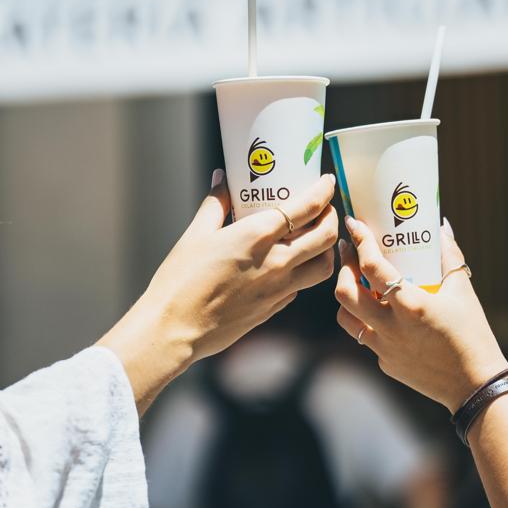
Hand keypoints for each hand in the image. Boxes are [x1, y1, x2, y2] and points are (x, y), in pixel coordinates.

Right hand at [99, 171, 337, 412]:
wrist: (175, 329)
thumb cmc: (181, 279)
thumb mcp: (196, 233)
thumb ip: (216, 203)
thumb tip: (222, 178)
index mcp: (257, 235)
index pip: (308, 207)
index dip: (324, 190)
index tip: (328, 180)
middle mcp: (277, 261)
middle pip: (326, 236)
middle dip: (332, 217)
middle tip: (325, 208)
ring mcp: (279, 288)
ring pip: (323, 266)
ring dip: (327, 248)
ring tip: (317, 238)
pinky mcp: (275, 307)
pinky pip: (302, 286)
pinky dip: (305, 271)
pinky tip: (291, 264)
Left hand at [335, 216, 506, 411]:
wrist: (475, 387)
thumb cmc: (473, 334)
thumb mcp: (463, 290)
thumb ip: (448, 255)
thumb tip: (439, 227)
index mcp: (411, 305)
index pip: (372, 266)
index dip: (360, 241)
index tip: (353, 223)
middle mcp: (391, 327)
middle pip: (345, 292)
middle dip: (343, 266)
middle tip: (350, 250)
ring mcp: (384, 348)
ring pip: (346, 316)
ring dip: (347, 295)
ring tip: (357, 280)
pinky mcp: (385, 363)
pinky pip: (364, 336)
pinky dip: (366, 318)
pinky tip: (379, 309)